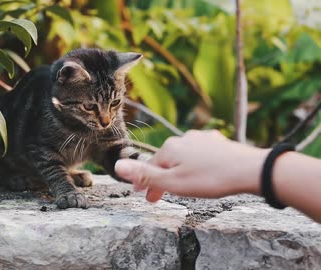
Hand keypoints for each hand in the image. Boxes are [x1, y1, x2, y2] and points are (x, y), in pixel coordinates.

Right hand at [115, 130, 268, 201]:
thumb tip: (116, 165)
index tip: (143, 196)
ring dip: (177, 170)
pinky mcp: (217, 141)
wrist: (249, 170)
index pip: (150, 168)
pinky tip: (201, 168)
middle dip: (161, 178)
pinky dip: (195, 163)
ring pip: (182, 156)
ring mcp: (201, 138)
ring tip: (181, 184)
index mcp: (169, 149)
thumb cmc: (210, 179)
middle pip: (165, 161)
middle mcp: (182, 139)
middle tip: (158, 197)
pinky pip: (199, 152)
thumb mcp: (173, 183)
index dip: (144, 183)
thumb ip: (145, 175)